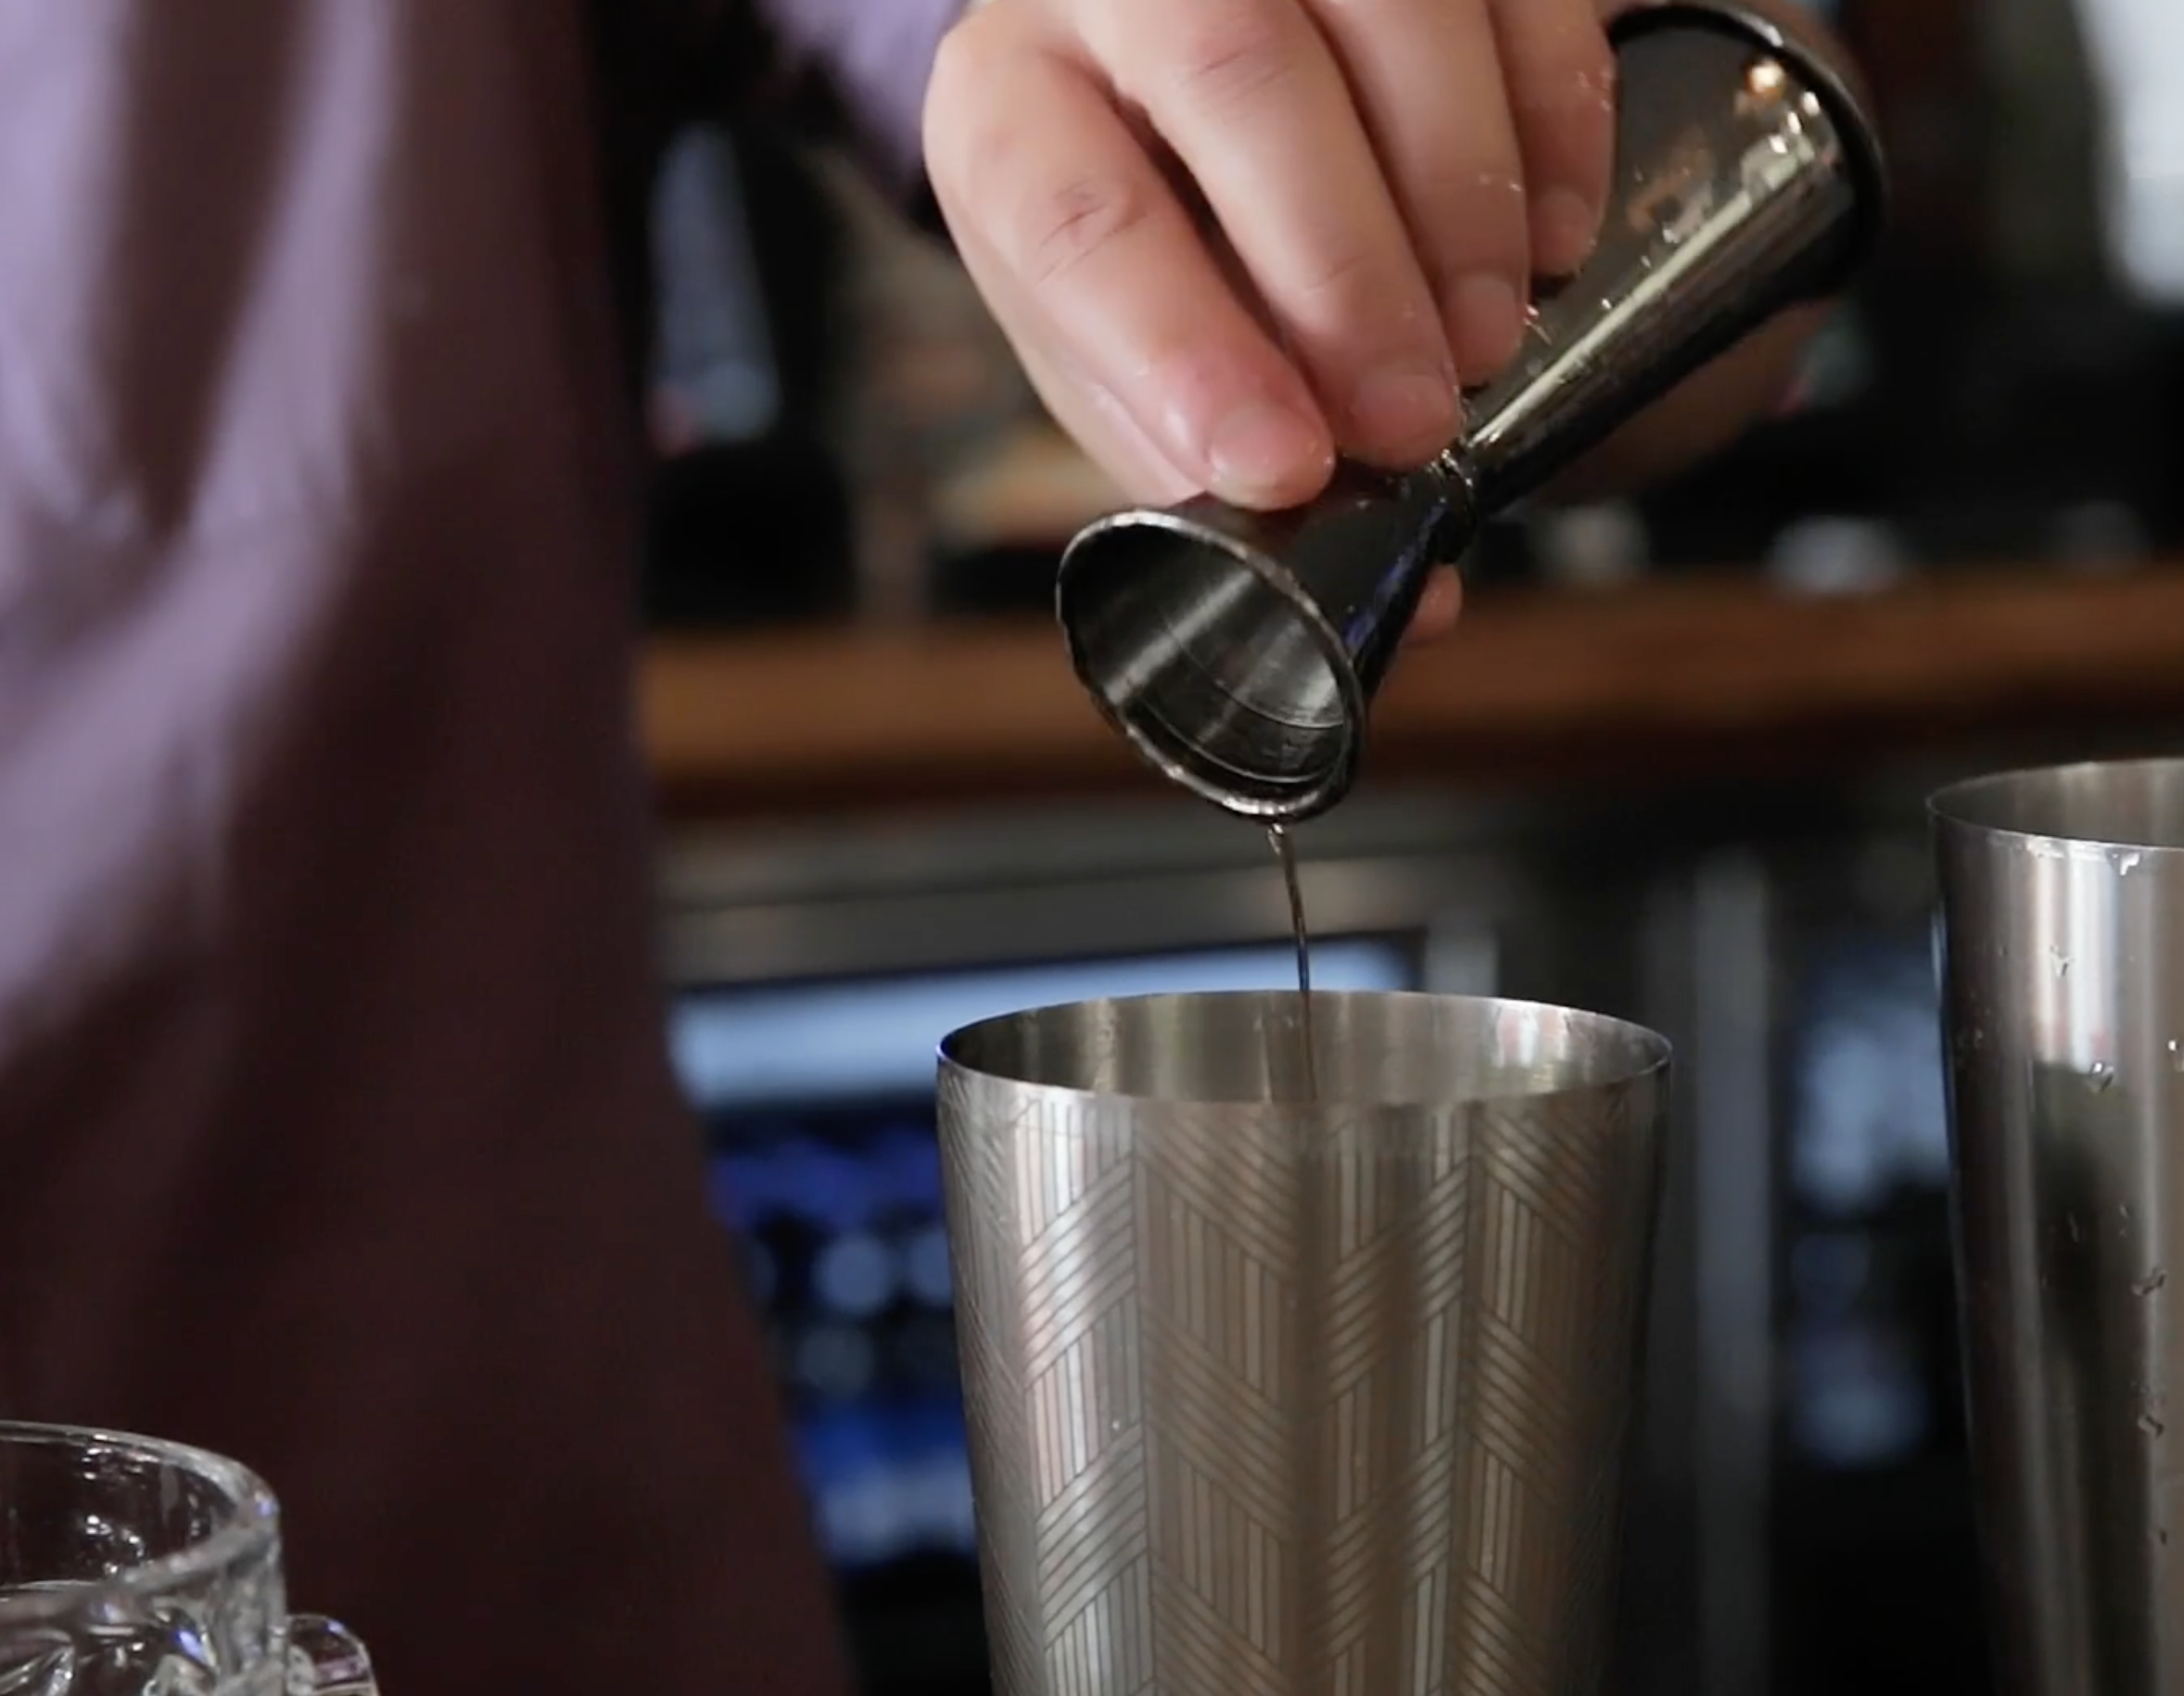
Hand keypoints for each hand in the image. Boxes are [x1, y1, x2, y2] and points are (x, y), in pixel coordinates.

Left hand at [923, 0, 1618, 639]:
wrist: (1160, 89)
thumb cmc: (1142, 239)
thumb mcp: (1127, 358)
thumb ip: (1229, 464)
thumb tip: (1417, 600)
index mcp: (1008, 109)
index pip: (1073, 217)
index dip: (1180, 348)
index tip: (1283, 467)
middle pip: (1236, 78)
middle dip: (1347, 272)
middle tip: (1417, 422)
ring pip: (1389, 3)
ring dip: (1461, 194)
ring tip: (1489, 341)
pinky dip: (1555, 116)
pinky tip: (1553, 240)